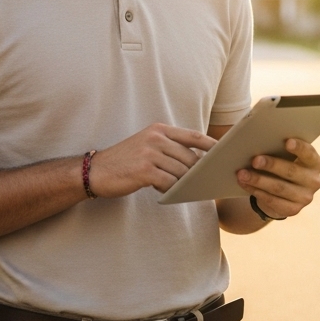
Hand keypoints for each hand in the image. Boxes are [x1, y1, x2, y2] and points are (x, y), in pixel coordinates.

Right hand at [89, 123, 215, 197]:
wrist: (96, 171)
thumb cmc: (125, 161)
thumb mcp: (147, 145)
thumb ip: (169, 148)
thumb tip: (197, 160)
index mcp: (159, 129)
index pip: (193, 136)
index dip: (211, 145)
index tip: (223, 153)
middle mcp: (156, 138)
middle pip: (190, 157)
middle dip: (196, 172)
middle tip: (202, 182)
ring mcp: (150, 154)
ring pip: (181, 172)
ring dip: (182, 182)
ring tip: (178, 187)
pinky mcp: (145, 171)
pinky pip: (169, 182)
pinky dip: (171, 189)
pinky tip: (164, 191)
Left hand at [236, 138, 319, 219]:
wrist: (282, 192)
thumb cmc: (282, 164)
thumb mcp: (286, 156)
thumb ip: (280, 148)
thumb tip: (259, 140)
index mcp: (315, 162)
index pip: (309, 153)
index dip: (299, 148)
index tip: (287, 142)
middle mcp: (314, 181)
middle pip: (291, 171)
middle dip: (272, 165)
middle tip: (254, 160)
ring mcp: (305, 198)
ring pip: (279, 188)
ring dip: (258, 180)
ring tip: (242, 174)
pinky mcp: (293, 210)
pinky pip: (272, 200)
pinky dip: (256, 191)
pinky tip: (244, 184)